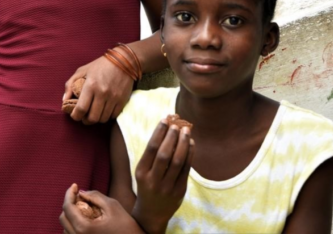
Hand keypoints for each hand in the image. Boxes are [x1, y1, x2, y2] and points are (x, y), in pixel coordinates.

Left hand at [60, 184, 143, 233]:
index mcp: (83, 228)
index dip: (69, 193)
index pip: (67, 207)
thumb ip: (95, 196)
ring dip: (71, 215)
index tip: (75, 185)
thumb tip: (81, 192)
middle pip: (63, 218)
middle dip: (69, 204)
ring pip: (66, 227)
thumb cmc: (125, 226)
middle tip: (80, 195)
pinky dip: (75, 224)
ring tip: (84, 207)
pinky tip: (86, 218)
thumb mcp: (112, 206)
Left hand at [64, 55, 133, 124]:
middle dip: (86, 121)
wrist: (124, 60)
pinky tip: (104, 110)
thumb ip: (70, 84)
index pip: (81, 108)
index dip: (76, 116)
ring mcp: (114, 97)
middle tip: (84, 117)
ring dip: (97, 119)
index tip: (74, 116)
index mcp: (91, 85)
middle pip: (93, 118)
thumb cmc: (100, 65)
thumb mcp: (82, 70)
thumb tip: (64, 100)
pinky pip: (113, 116)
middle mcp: (102, 93)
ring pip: (103, 119)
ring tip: (94, 113)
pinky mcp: (123, 100)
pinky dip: (107, 116)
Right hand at [132, 119, 194, 233]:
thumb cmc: (148, 185)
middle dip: (172, 136)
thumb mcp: (143, 171)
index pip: (151, 148)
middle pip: (164, 154)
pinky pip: (186, 169)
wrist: (152, 212)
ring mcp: (167, 187)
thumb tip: (168, 128)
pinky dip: (190, 154)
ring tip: (186, 130)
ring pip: (177, 161)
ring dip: (183, 143)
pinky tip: (191, 143)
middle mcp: (153, 180)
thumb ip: (153, 154)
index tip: (165, 119)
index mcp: (141, 173)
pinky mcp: (179, 191)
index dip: (159, 132)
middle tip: (177, 124)